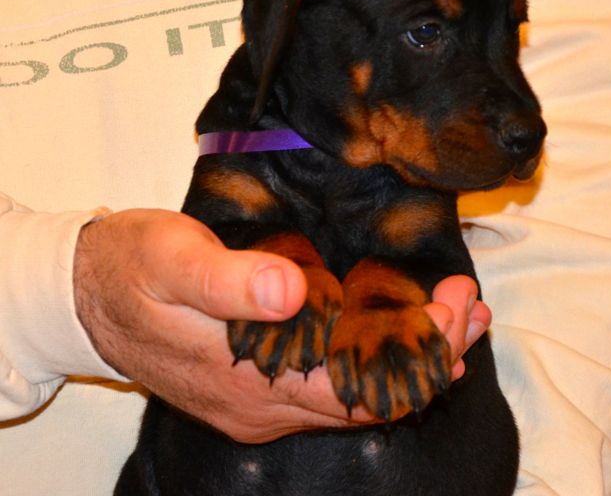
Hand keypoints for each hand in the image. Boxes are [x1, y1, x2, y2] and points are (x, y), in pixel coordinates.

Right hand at [73, 209, 488, 441]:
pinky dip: (376, 361)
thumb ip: (227, 280)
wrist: (89, 293)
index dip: (416, 348)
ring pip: (356, 397)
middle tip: (469, 305)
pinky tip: (397, 333)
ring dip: (409, 360)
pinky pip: (333, 388)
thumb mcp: (171, 259)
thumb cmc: (132, 267)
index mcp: (247, 375)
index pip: (358, 380)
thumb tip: (290, 294)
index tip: (454, 300)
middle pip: (368, 397)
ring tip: (457, 319)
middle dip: (429, 353)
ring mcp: (260, 401)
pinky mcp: (257, 386)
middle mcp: (263, 403)